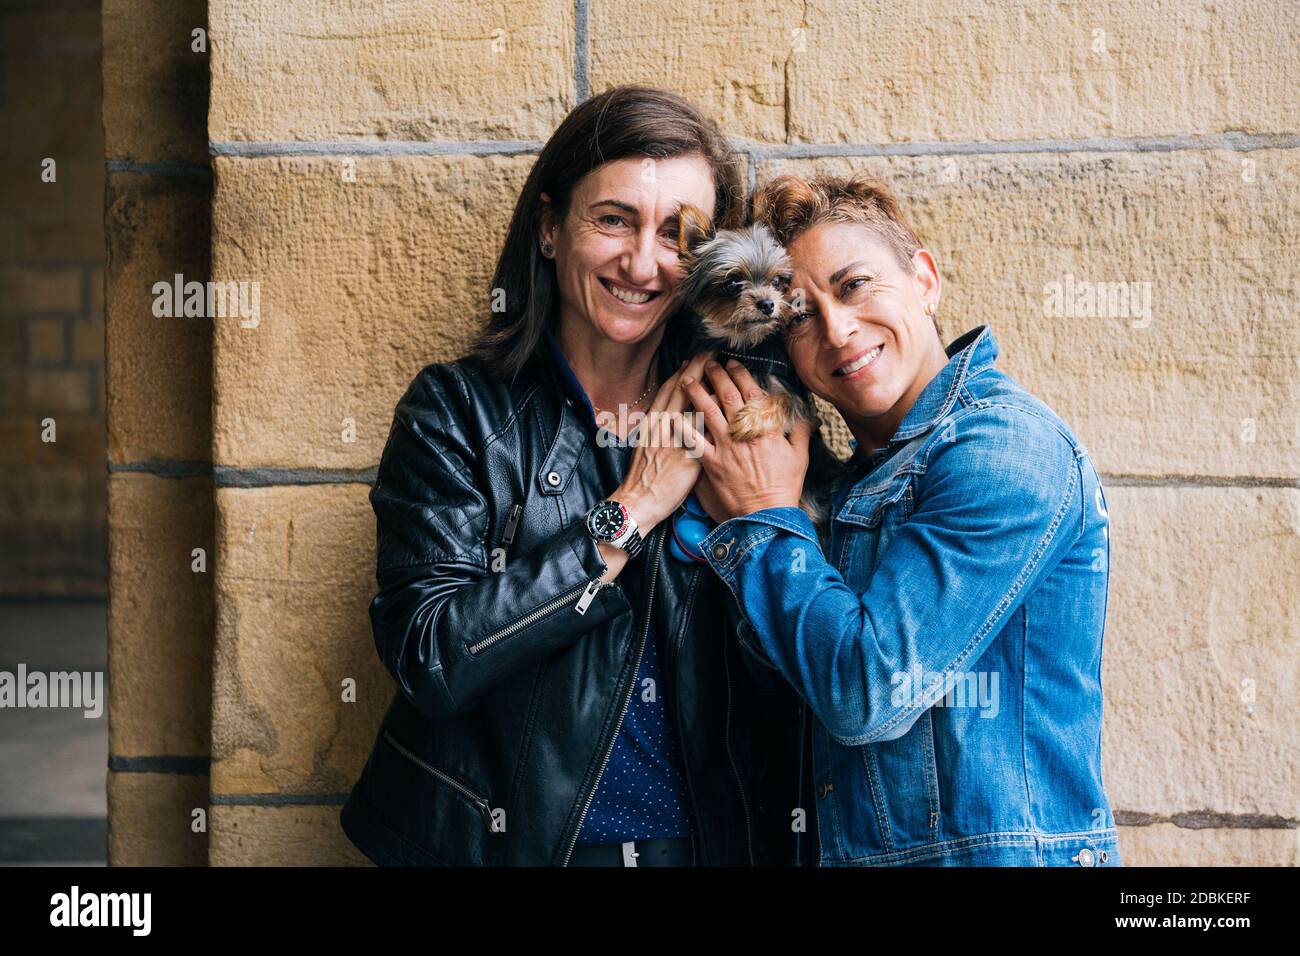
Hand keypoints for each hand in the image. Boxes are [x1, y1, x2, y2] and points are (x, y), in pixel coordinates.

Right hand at [613, 350, 715, 530]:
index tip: (694, 359)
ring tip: (729, 377)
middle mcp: (664, 426)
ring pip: (699, 408)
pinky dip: (721, 421)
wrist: (638, 500)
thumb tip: (672, 414)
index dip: (683, 372)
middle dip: (700, 370)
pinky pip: (710, 434)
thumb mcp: (644, 444)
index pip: (669, 389)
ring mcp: (678, 440)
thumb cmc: (642, 476)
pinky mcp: (691, 457)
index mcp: (652, 421)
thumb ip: (659, 427)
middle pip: (684, 391)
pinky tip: (734, 412)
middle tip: (713, 355)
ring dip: (714, 391)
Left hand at [679, 359, 811, 519]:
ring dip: (697, 392)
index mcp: (765, 427)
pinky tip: (673, 415)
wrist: (767, 513)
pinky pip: (694, 441)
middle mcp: (743, 432)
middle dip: (716, 375)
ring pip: (708, 412)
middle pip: (727, 395)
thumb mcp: (800, 456)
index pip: (750, 392)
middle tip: (707, 363)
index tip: (732, 364)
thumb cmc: (785, 486)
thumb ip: (800, 431)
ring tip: (687, 378)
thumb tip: (805, 415)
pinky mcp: (711, 463)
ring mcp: (726, 446)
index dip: (739, 375)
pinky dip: (683, 427)